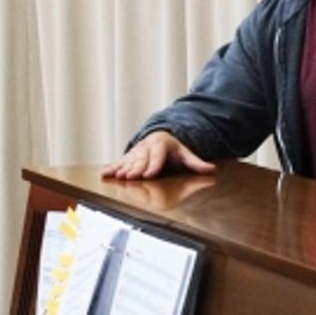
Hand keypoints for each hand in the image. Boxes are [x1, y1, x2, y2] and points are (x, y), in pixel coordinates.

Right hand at [100, 130, 215, 179]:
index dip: (152, 166)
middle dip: (135, 169)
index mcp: (161, 146)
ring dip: (122, 169)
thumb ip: (197, 163)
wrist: (158, 137)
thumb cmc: (173, 150)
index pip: (157, 158)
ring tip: (117, 177)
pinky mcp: (127, 157)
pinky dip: (111, 169)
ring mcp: (135, 153)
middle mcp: (146, 148)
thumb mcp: (186, 154)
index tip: (148, 175)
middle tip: (130, 177)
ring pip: (128, 162)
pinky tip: (104, 174)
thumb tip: (212, 170)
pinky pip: (118, 163)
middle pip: (140, 161)